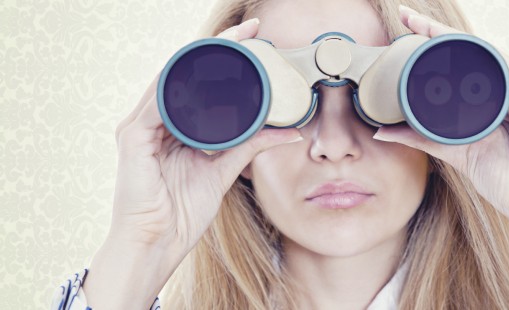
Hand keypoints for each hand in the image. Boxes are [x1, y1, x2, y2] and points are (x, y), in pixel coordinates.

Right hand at [110, 18, 301, 254]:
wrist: (157, 244)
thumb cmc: (182, 212)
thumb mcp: (223, 170)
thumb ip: (251, 146)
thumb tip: (290, 132)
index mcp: (173, 126)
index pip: (198, 82)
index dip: (224, 60)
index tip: (256, 40)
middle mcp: (155, 120)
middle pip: (186, 72)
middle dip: (218, 48)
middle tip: (251, 30)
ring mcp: (140, 126)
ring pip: (172, 78)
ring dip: (202, 57)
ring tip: (234, 41)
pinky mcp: (133, 138)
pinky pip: (157, 104)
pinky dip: (180, 85)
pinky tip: (202, 72)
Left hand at [373, 5, 508, 294]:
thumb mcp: (456, 152)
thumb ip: (423, 137)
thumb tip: (383, 130)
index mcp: (501, 95)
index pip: (467, 59)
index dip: (436, 40)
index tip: (404, 26)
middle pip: (476, 50)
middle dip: (439, 31)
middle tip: (407, 16)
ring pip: (488, 55)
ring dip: (455, 39)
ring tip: (422, 28)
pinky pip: (507, 76)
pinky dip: (482, 62)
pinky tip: (457, 53)